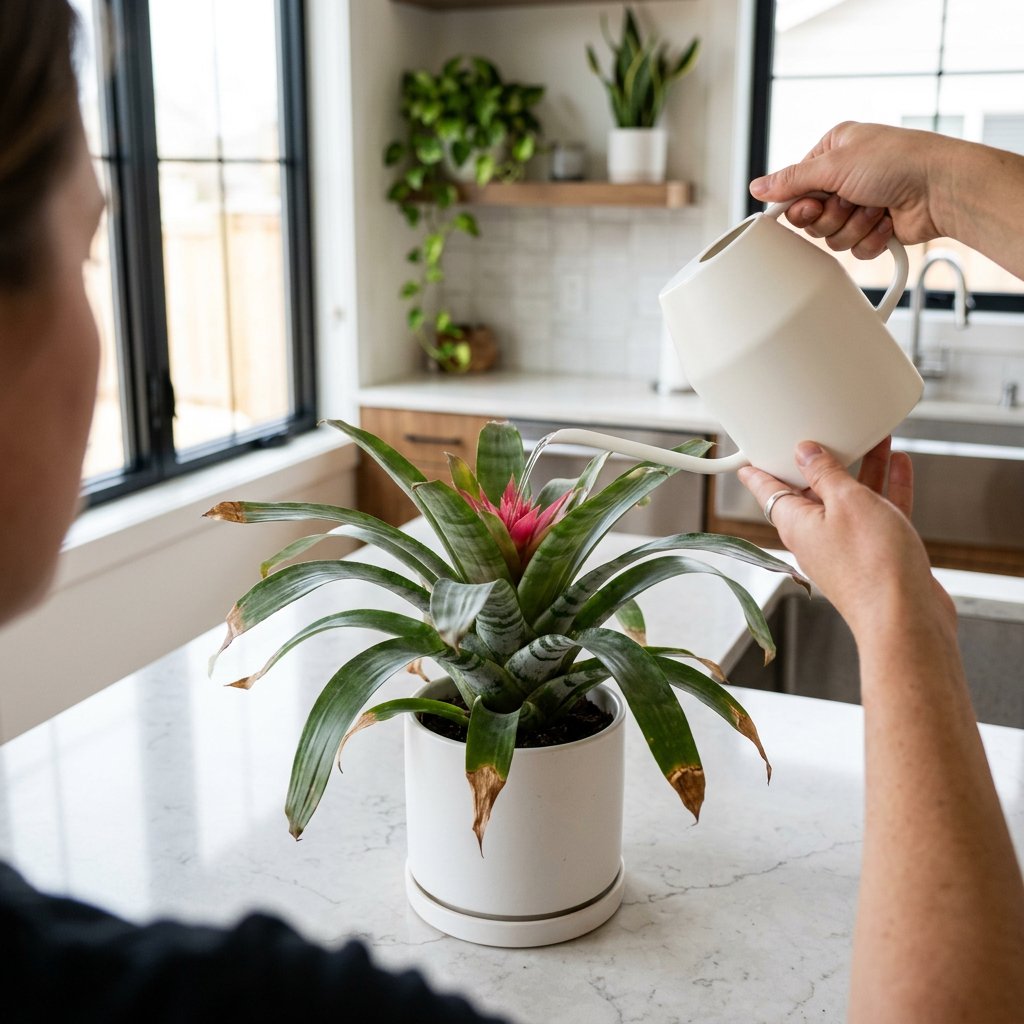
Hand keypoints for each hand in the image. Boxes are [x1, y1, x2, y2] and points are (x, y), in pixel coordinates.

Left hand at [738, 439, 954, 639]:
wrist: (907, 618)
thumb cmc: (872, 564)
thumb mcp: (847, 502)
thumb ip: (826, 473)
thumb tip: (805, 452)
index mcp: (796, 524)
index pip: (768, 490)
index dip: (758, 471)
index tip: (748, 458)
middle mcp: (817, 537)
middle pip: (814, 491)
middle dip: (822, 461)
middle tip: (824, 435)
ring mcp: (847, 548)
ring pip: (851, 500)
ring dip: (862, 469)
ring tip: (874, 440)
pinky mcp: (876, 556)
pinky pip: (879, 514)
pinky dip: (888, 489)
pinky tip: (899, 466)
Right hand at [749, 121, 950, 258]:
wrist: (941, 188)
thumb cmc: (898, 162)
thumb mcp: (834, 164)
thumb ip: (791, 180)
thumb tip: (757, 186)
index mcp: (832, 153)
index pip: (795, 188)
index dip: (799, 204)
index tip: (811, 205)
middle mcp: (844, 178)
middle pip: (810, 218)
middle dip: (831, 216)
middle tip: (849, 201)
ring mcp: (860, 205)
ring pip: (832, 237)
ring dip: (854, 226)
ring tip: (875, 207)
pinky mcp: (874, 229)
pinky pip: (854, 249)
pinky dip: (870, 239)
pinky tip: (887, 221)